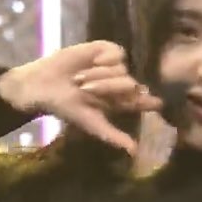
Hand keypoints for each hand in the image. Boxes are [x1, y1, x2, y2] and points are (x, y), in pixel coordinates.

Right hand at [0, 41, 161, 154]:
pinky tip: (93, 62)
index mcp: (119, 102)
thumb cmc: (66, 107)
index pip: (141, 101)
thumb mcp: (90, 122)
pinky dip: (105, 58)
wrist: (44, 85)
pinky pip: (116, 52)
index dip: (150, 101)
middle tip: (87, 91)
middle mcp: (119, 83)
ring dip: (100, 75)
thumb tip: (135, 151)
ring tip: (81, 79)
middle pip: (130, 83)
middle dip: (109, 88)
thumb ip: (113, 135)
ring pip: (122, 69)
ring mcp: (112, 66)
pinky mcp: (103, 50)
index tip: (157, 103)